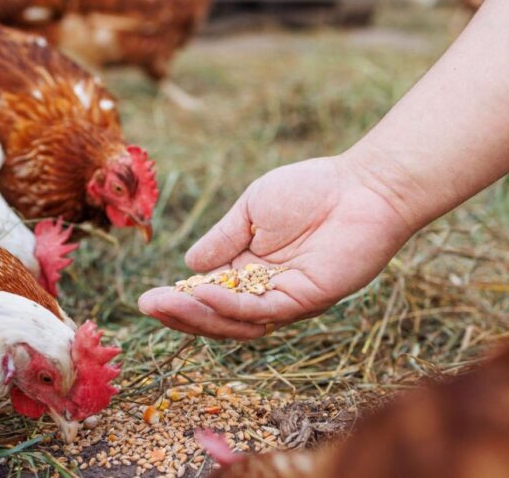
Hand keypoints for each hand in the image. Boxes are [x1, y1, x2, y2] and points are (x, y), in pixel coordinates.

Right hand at [138, 156, 415, 339]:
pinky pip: (262, 311)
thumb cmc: (309, 190)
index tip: (147, 299)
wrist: (360, 185)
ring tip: (167, 303)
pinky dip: (230, 306)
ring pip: (236, 322)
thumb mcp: (250, 210)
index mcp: (248, 270)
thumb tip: (188, 265)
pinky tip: (204, 294)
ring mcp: (285, 299)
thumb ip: (222, 239)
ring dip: (199, 315)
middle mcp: (264, 291)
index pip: (207, 296)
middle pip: (216, 317)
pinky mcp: (305, 299)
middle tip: (148, 305)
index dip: (178, 301)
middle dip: (180, 315)